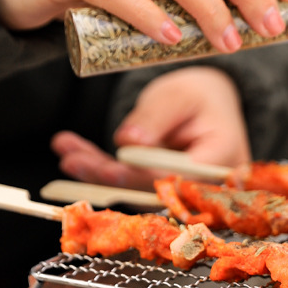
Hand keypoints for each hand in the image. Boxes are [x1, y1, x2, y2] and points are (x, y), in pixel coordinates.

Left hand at [52, 67, 250, 187]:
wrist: (209, 104)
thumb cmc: (201, 96)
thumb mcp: (180, 95)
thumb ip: (156, 117)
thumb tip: (127, 142)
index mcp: (220, 160)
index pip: (178, 178)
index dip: (142, 177)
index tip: (112, 168)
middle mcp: (200, 186)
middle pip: (151, 189)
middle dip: (110, 177)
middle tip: (74, 161)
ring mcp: (176, 191)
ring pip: (134, 189)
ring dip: (97, 173)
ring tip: (67, 152)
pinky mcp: (156, 189)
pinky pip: (127, 182)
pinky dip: (99, 167)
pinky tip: (72, 152)